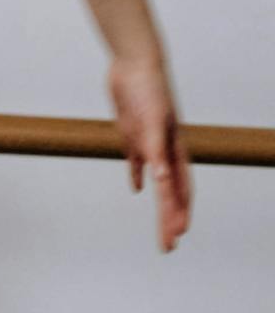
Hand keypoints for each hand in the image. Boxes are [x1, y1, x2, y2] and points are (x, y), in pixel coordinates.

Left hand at [108, 52, 190, 250]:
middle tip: (168, 248)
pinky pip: (136, 161)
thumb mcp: (151, 122)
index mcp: (173, 150)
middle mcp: (164, 150)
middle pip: (170, 193)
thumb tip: (160, 183)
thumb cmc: (148, 91)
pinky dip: (136, 175)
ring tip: (161, 228)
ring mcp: (148, 143)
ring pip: (156, 182)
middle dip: (169, 220)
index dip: (178, 212)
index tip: (177, 235)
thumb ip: (155, 152)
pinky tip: (135, 189)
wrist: (133, 64)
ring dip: (158, 205)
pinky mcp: (132, 134)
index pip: (179, 189)